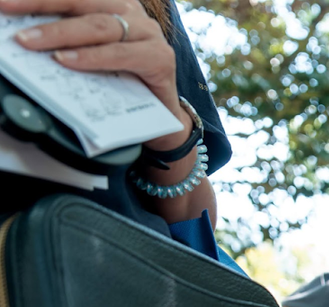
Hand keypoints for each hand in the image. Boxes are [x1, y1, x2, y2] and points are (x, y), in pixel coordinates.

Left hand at [1, 0, 186, 149]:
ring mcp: (148, 32)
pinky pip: (120, 54)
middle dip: (39, 3)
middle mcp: (130, 11)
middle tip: (5, 9)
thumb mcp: (85, 54)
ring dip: (59, 33)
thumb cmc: (120, 83)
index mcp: (110, 3)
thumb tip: (22, 35)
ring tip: (29, 42)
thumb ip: (63, 41)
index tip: (4, 1)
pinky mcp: (160, 57)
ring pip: (98, 26)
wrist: (160, 119)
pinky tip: (67, 60)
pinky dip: (91, 57)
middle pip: (81, 0)